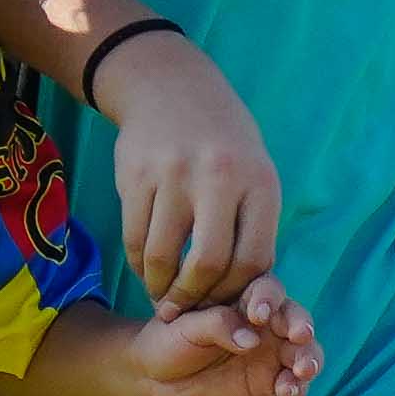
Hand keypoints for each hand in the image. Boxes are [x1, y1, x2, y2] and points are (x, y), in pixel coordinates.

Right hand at [88, 25, 279, 309]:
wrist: (171, 86)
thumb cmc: (223, 144)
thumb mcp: (255, 173)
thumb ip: (253, 227)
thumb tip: (245, 295)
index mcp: (259, 182)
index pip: (255, 260)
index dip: (237, 293)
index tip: (224, 304)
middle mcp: (219, 176)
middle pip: (209, 263)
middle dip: (196, 298)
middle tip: (187, 309)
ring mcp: (174, 174)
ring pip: (164, 256)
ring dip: (161, 288)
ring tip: (163, 296)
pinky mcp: (135, 175)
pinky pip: (135, 238)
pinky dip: (139, 265)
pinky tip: (147, 270)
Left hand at [122, 273, 320, 395]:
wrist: (156, 378)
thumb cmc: (169, 340)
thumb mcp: (186, 327)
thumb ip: (218, 325)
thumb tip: (252, 340)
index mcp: (245, 298)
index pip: (267, 290)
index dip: (268, 299)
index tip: (258, 314)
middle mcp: (267, 323)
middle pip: (295, 319)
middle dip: (301, 326)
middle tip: (299, 336)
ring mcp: (272, 353)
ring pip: (303, 351)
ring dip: (308, 358)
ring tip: (302, 370)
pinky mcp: (271, 383)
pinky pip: (293, 383)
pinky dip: (297, 387)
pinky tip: (290, 391)